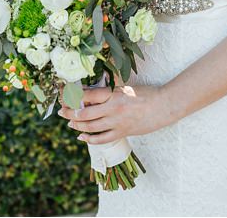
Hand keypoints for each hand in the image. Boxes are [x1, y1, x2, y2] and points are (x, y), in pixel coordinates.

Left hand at [59, 83, 178, 144]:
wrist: (165, 106)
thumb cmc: (147, 94)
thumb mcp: (126, 88)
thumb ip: (108, 92)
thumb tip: (89, 94)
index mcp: (114, 93)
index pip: (86, 95)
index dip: (72, 96)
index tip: (64, 96)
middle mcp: (113, 108)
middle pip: (84, 113)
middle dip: (69, 113)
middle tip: (61, 112)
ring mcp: (117, 122)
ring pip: (90, 127)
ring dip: (77, 126)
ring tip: (70, 123)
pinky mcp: (122, 132)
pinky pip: (102, 139)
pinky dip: (89, 139)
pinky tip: (82, 137)